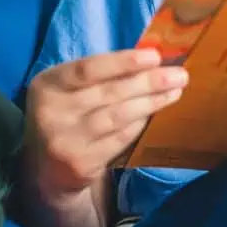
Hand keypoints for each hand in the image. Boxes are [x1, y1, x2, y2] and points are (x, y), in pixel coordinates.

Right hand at [23, 48, 187, 201]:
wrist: (48, 169)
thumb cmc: (69, 115)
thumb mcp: (70, 90)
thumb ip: (100, 75)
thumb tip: (152, 57)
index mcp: (47, 85)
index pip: (87, 69)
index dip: (123, 62)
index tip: (155, 56)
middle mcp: (50, 112)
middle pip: (108, 93)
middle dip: (149, 82)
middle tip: (179, 75)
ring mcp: (64, 141)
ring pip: (117, 116)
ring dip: (151, 103)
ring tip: (175, 92)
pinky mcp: (80, 164)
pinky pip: (120, 139)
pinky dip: (140, 124)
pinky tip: (155, 115)